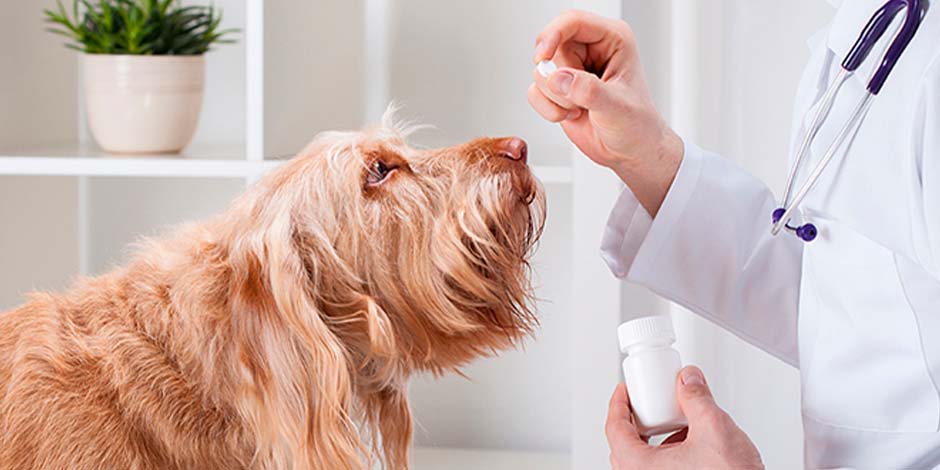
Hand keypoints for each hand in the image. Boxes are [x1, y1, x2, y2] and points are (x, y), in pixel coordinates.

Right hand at [529, 10, 682, 215]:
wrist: (632, 153)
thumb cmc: (638, 126)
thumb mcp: (617, 108)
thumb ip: (588, 90)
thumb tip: (559, 77)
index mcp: (612, 40)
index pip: (572, 21)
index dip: (552, 35)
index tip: (542, 57)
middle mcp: (590, 50)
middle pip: (551, 47)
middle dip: (557, 79)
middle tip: (577, 98)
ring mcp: (572, 69)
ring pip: (541, 71)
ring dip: (555, 97)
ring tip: (580, 108)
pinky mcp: (559, 89)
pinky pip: (535, 91)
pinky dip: (547, 108)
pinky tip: (571, 114)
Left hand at [606, 366, 763, 469]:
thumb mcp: (713, 427)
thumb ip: (696, 398)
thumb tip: (688, 379)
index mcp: (640, 467)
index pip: (614, 429)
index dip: (618, 404)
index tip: (624, 391)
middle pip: (625, 444)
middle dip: (635, 419)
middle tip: (643, 402)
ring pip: (642, 458)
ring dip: (653, 435)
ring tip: (669, 418)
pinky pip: (659, 468)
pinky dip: (666, 451)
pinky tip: (686, 440)